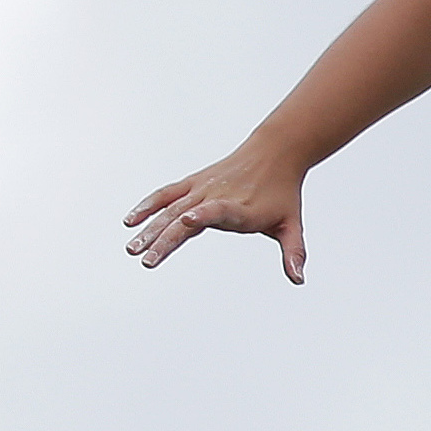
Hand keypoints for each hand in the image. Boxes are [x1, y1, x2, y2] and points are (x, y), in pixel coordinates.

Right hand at [124, 145, 307, 282]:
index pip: (220, 212)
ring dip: (150, 227)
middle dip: (165, 237)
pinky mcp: (194, 182)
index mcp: (240, 208)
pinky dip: (149, 204)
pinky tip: (131, 220)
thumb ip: (293, 251)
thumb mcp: (292, 224)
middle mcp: (217, 196)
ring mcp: (203, 188)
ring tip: (132, 248)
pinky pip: (167, 194)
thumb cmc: (283, 193)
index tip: (186, 221)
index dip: (202, 215)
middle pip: (186, 216)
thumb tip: (299, 279)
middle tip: (147, 260)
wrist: (277, 152)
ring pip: (170, 208)